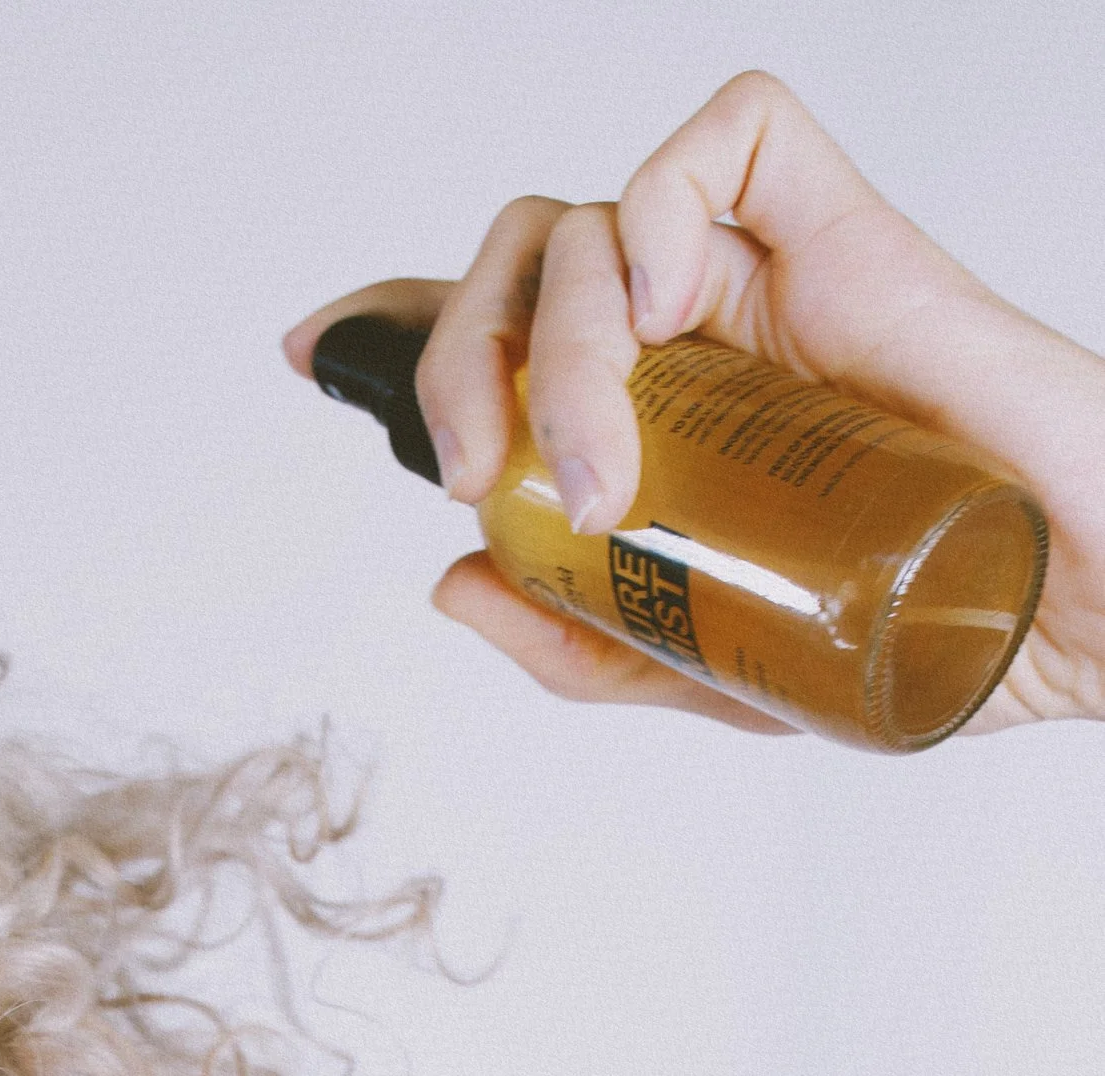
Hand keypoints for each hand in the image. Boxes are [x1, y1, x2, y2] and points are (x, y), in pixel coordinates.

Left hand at [283, 72, 1104, 734]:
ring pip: (587, 217)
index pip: (501, 330)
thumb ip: (585, 640)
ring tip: (598, 480)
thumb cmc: (916, 639)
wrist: (1061, 617)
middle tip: (468, 474)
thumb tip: (451, 580)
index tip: (310, 353)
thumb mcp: (707, 674)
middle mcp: (691, 334)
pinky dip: (657, 209)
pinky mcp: (840, 226)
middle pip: (513, 262)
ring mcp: (760, 276)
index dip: (396, 323)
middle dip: (448, 355)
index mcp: (652, 419)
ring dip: (548, 340)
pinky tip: (666, 321)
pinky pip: (720, 137)